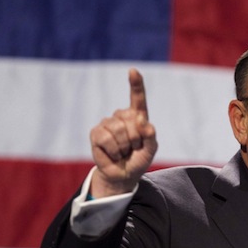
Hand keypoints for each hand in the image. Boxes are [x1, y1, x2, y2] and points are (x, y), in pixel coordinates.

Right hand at [89, 68, 157, 196]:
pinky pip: (106, 138)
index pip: (137, 97)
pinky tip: (113, 154)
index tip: (133, 71)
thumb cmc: (138, 159)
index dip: (135, 84)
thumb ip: (150, 135)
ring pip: (119, 129)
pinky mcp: (96, 133)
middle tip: (133, 148)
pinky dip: (114, 150)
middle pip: (132, 119)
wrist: (124, 175)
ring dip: (124, 146)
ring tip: (123, 152)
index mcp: (137, 116)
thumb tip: (142, 121)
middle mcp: (121, 116)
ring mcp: (107, 123)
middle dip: (136, 138)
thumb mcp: (151, 149)